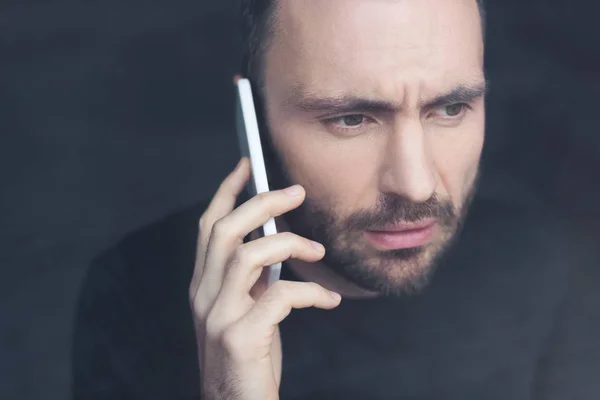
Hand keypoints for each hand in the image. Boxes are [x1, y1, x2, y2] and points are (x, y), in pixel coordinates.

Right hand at [189, 158, 341, 399]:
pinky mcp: (240, 337)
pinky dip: (311, 291)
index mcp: (203, 286)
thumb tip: (278, 241)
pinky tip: (329, 299)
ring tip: (318, 250)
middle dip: (262, 202)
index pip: (208, 227)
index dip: (226, 192)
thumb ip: (251, 279)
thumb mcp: (245, 311)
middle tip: (296, 192)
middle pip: (226, 230)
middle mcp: (203, 296)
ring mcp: (218, 316)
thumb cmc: (247, 359)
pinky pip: (280, 295)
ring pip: (249, 254)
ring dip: (290, 244)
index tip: (247, 166)